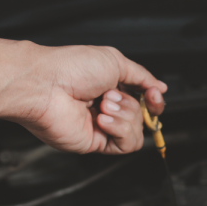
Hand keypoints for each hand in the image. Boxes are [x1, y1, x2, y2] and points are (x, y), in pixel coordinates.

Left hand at [11, 45, 166, 154]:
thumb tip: (160, 86)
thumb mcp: (115, 61)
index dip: (153, 100)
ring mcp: (101, 126)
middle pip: (143, 116)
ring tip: (103, 105)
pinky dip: (120, 130)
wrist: (46, 85)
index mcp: (110, 86)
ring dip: (126, 117)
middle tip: (110, 95)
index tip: (153, 95)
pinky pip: (126, 144)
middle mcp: (106, 107)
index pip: (143, 100)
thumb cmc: (70, 68)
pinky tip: (103, 120)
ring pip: (138, 132)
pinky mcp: (96, 142)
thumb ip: (142, 75)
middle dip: (132, 105)